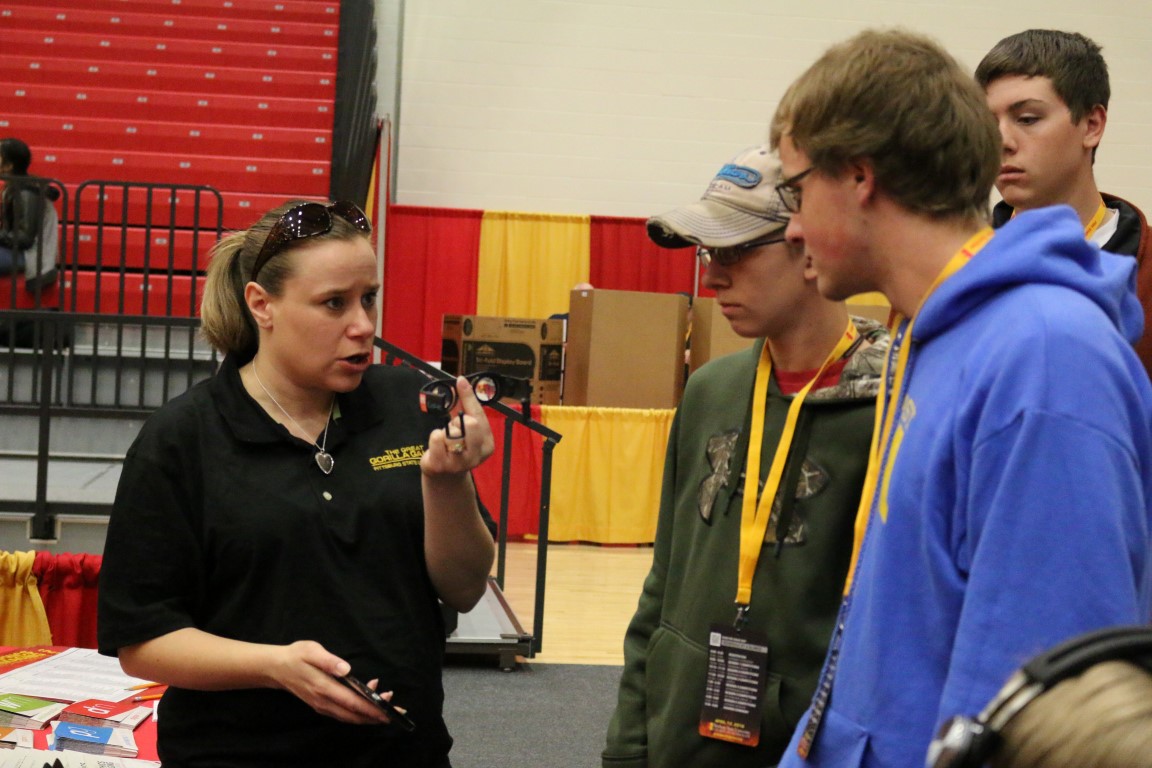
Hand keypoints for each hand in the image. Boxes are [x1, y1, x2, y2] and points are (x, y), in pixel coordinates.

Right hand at [268, 640, 394, 725]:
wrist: (277, 668)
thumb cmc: (296, 655)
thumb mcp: (311, 650)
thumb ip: (329, 660)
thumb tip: (347, 669)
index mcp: (323, 688)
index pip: (352, 702)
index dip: (372, 707)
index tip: (389, 709)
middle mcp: (324, 702)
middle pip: (354, 714)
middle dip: (377, 714)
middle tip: (397, 710)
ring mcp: (322, 706)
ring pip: (350, 717)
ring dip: (369, 715)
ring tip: (388, 706)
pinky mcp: (322, 706)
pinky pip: (344, 714)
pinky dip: (359, 712)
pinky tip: (369, 701)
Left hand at [421, 376, 494, 474]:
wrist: (444, 472)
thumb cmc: (456, 445)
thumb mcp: (465, 426)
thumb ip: (465, 405)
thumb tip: (462, 381)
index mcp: (487, 445)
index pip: (479, 416)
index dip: (468, 397)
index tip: (460, 381)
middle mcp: (476, 456)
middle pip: (470, 424)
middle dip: (458, 421)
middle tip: (454, 428)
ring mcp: (459, 464)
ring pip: (451, 432)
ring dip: (445, 431)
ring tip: (446, 439)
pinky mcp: (441, 466)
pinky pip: (436, 438)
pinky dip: (434, 436)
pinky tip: (437, 444)